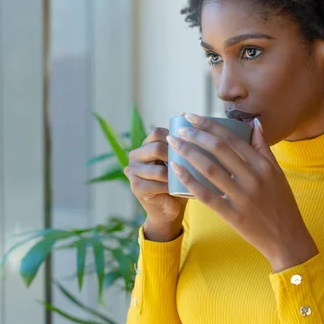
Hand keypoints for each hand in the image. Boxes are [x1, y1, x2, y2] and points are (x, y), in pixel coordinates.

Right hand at [124, 127, 187, 241]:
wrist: (171, 209)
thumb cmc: (180, 182)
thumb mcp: (182, 160)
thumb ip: (182, 142)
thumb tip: (185, 114)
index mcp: (146, 145)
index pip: (157, 132)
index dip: (174, 137)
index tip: (189, 146)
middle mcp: (135, 156)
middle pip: (155, 148)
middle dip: (174, 156)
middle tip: (189, 165)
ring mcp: (133, 172)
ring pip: (157, 169)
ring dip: (173, 175)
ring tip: (185, 179)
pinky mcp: (136, 187)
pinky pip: (155, 184)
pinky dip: (169, 187)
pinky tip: (176, 190)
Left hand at [166, 114, 318, 271]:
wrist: (287, 238)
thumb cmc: (282, 203)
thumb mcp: (277, 173)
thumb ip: (264, 147)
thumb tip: (254, 122)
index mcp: (264, 165)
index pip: (232, 138)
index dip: (210, 125)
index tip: (192, 116)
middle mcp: (253, 178)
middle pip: (219, 150)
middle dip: (196, 135)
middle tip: (180, 127)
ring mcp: (242, 197)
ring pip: (210, 169)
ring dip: (189, 153)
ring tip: (174, 143)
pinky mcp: (232, 215)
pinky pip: (206, 195)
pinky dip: (189, 181)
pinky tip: (177, 170)